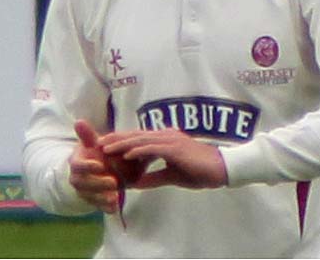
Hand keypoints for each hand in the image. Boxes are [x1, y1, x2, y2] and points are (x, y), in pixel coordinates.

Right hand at [69, 120, 118, 213]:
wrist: (90, 168)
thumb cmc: (92, 153)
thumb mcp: (90, 144)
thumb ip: (86, 135)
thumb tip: (78, 121)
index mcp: (76, 163)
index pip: (78, 166)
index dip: (88, 166)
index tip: (100, 165)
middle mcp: (77, 179)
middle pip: (84, 184)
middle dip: (99, 184)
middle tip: (114, 182)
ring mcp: (83, 191)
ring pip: (90, 197)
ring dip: (102, 198)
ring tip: (115, 198)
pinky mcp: (91, 200)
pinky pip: (97, 206)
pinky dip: (105, 208)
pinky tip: (115, 208)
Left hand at [99, 128, 227, 189]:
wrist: (221, 168)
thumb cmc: (199, 171)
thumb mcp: (172, 176)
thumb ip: (154, 177)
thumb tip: (136, 183)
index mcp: (166, 141)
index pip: (139, 139)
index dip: (122, 141)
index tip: (105, 145)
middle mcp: (166, 137)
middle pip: (136, 136)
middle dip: (117, 139)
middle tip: (98, 143)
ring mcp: (171, 141)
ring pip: (142, 140)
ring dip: (123, 143)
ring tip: (106, 148)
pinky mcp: (176, 149)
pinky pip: (153, 148)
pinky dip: (139, 151)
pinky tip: (127, 155)